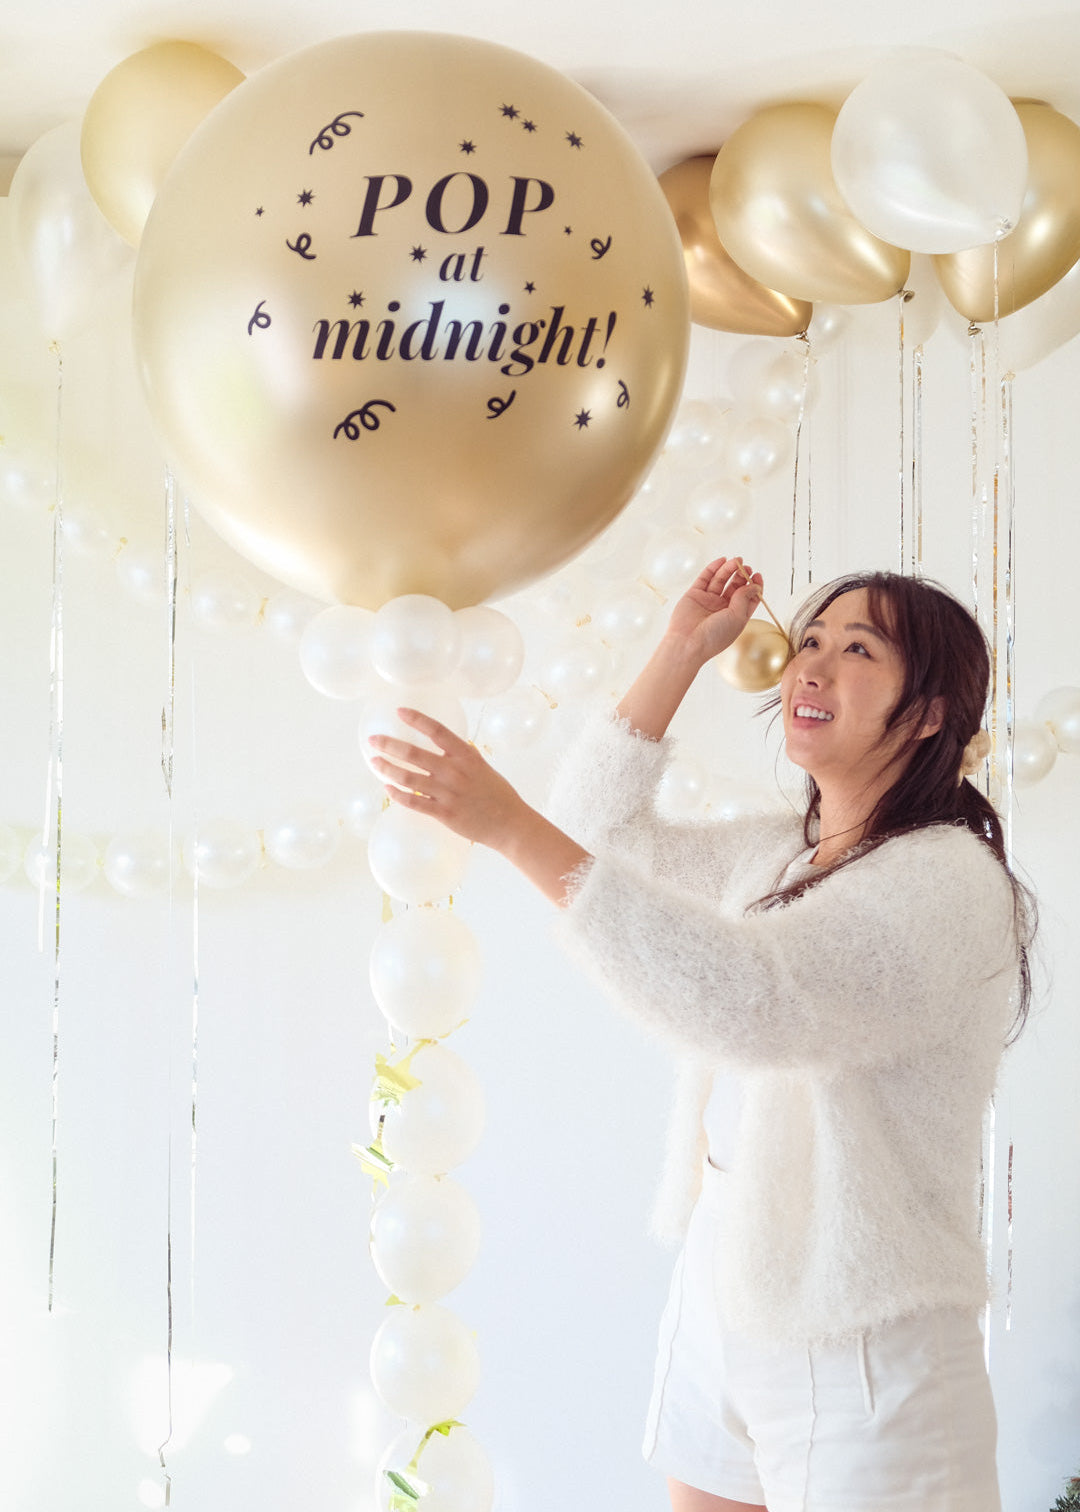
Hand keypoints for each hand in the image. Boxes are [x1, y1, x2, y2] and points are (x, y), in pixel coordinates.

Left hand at [368, 709, 529, 849]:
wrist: (509, 823)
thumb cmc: (497, 794)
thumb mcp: (481, 766)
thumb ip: (461, 756)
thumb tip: (442, 746)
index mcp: (466, 756)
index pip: (437, 731)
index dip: (417, 719)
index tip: (399, 711)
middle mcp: (455, 771)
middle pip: (414, 753)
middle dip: (389, 745)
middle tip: (373, 740)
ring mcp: (448, 793)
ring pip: (408, 778)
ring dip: (388, 769)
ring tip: (375, 762)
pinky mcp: (444, 813)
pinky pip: (414, 803)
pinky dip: (398, 794)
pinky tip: (387, 788)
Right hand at [664, 556, 762, 663]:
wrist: (689, 643)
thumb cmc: (714, 637)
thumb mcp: (738, 617)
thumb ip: (744, 598)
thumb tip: (753, 585)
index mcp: (735, 616)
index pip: (748, 598)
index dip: (754, 586)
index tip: (757, 575)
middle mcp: (722, 608)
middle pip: (735, 587)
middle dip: (742, 575)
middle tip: (746, 567)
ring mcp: (708, 600)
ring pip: (721, 580)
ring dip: (729, 569)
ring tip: (737, 561)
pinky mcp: (694, 594)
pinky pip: (705, 578)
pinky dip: (713, 568)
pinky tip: (722, 560)